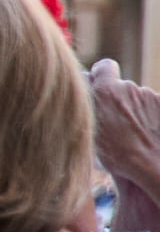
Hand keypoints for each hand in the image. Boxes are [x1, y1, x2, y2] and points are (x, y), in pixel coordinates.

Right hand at [92, 61, 159, 208]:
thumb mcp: (87, 134)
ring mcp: (149, 95)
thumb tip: (79, 102)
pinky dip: (151, 116)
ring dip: (135, 111)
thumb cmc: (117, 156)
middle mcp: (128, 88)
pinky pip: (154, 105)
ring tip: (134, 135)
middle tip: (116, 125)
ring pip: (138, 99)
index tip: (99, 87)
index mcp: (104, 92)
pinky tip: (149, 133)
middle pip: (122, 87)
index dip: (102, 76)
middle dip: (118, 101)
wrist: (151, 164)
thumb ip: (84, 111)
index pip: (103, 67)